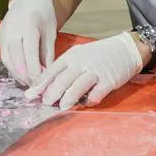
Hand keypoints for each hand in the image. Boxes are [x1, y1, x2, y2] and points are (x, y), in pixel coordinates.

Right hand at [0, 0, 56, 84]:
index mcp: (28, 25)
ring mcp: (3, 32)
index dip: (35, 70)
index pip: (30, 52)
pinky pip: (4, 56)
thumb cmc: (44, 17)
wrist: (30, 0)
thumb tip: (46, 76)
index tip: (41, 82)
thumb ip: (48, 54)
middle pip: (16, 57)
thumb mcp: (50, 33)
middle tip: (34, 86)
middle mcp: (12, 28)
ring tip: (28, 83)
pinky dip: (12, 68)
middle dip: (25, 75)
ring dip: (17, 74)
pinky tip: (20, 75)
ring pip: (7, 58)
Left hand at [24, 32, 142, 108]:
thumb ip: (65, 69)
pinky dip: (90, 99)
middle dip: (52, 91)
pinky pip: (97, 92)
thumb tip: (46, 87)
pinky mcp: (109, 80)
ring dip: (68, 97)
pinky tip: (85, 104)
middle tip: (44, 102)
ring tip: (61, 107)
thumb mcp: (79, 56)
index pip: (52, 70)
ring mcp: (96, 71)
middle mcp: (82, 62)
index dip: (41, 83)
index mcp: (71, 56)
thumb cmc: (98, 55)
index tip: (30, 94)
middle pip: (63, 78)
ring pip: (78, 85)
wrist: (125, 48)